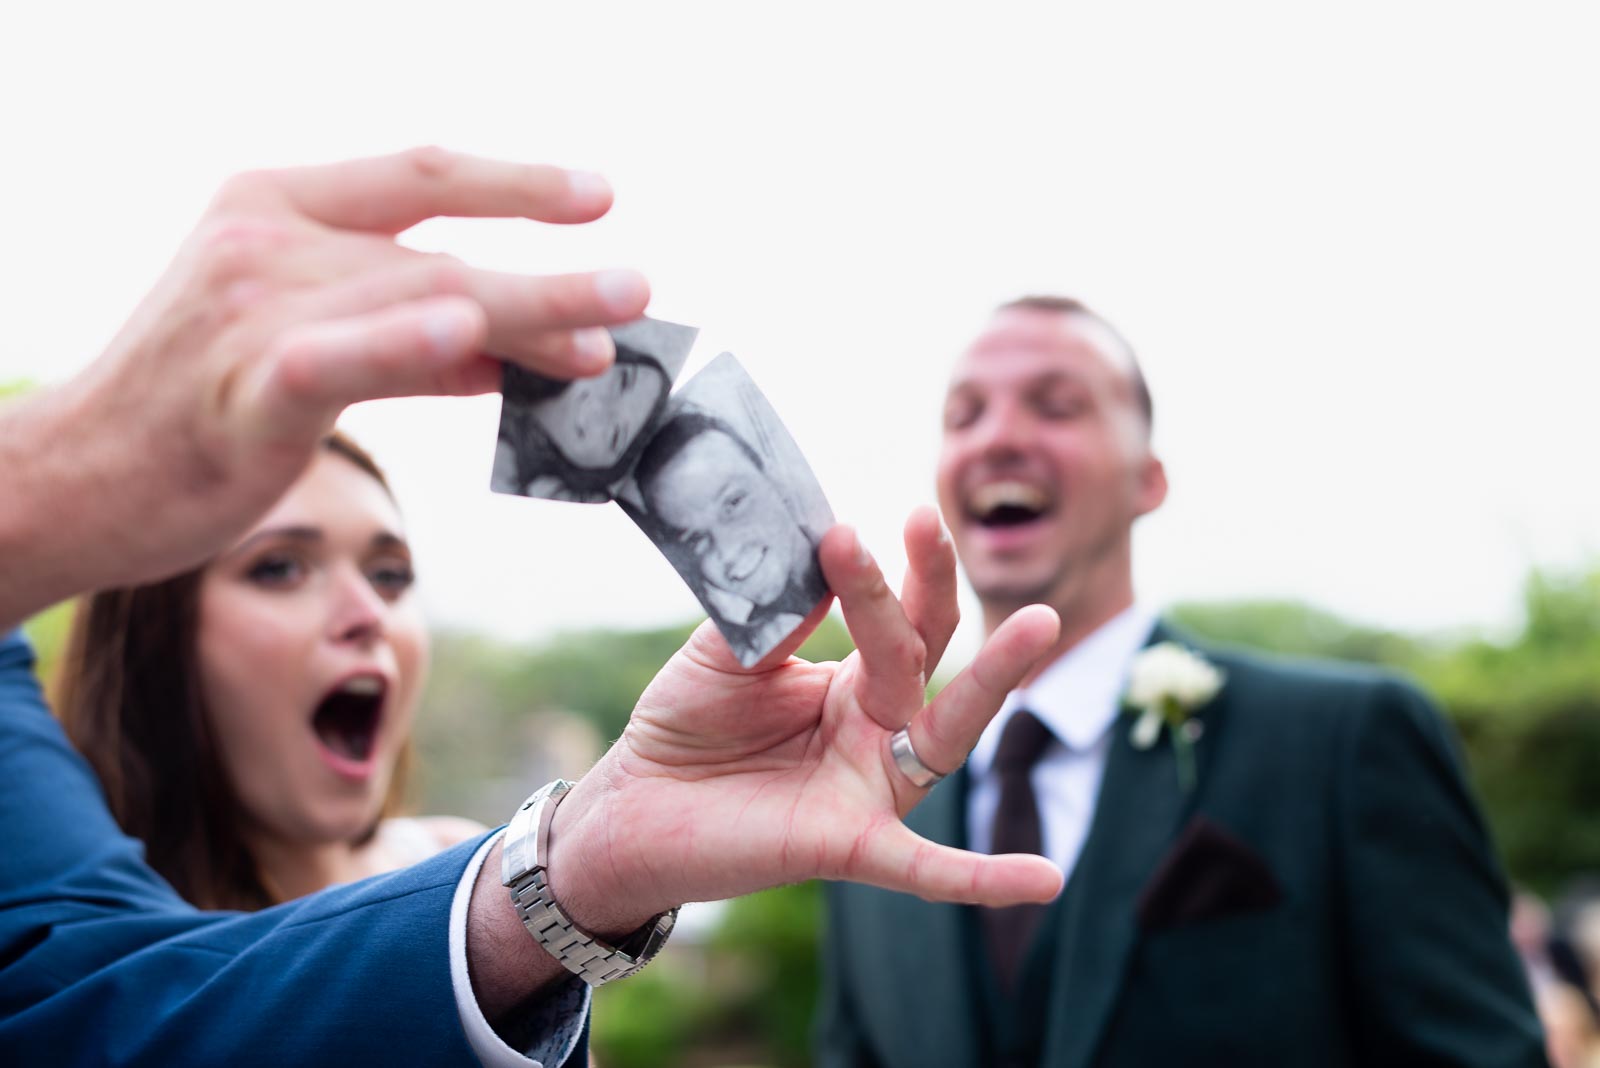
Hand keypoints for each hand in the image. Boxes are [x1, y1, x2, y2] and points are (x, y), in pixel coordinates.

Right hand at [0, 148, 649, 626]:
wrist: (75, 478)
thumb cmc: (197, 413)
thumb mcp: (301, 344)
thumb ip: (405, 340)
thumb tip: (507, 350)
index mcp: (277, 205)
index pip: (420, 173)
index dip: (516, 181)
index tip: (599, 193)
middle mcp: (266, 241)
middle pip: (439, 247)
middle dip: (548, 269)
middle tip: (639, 286)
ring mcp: (251, 309)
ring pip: (416, 299)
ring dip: (523, 316)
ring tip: (605, 340)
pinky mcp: (243, 388)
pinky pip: (337, 358)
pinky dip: (404, 345)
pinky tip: (468, 340)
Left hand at [547, 506, 1064, 933]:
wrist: (634, 810)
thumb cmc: (685, 724)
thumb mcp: (723, 652)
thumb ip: (771, 612)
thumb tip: (816, 563)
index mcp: (851, 678)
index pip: (885, 614)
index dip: (871, 570)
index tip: (840, 528)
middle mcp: (876, 728)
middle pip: (922, 652)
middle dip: (932, 585)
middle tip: (926, 519)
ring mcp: (871, 786)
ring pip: (946, 731)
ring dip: (993, 679)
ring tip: (1041, 623)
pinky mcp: (851, 845)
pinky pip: (926, 868)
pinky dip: (983, 875)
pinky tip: (1044, 880)